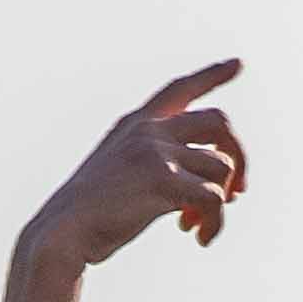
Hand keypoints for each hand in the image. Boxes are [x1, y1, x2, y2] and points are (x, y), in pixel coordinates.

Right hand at [21, 63, 248, 270]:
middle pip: (219, 121)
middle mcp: (148, 129)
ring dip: (219, 201)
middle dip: (238, 156)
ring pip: (221, 166)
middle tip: (238, 192)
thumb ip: (158, 165)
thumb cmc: (91, 214)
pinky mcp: (163, 179)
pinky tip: (198, 237)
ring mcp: (155, 151)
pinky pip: (213, 198)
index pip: (179, 89)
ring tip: (195, 225)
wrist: (64, 231)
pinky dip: (214, 222)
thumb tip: (213, 186)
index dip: (211, 76)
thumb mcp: (121, 174)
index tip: (237, 64)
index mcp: (135, 124)